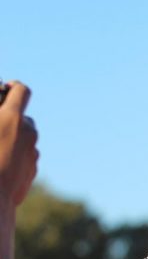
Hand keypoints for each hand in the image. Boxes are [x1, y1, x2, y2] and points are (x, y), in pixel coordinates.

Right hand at [0, 81, 37, 208]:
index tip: (4, 90)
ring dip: (13, 137)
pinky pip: (25, 156)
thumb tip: (2, 113)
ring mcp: (32, 153)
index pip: (22, 90)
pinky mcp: (32, 171)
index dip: (13, 87)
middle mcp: (28, 133)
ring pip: (25, 138)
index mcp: (11, 118)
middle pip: (24, 117)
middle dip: (10, 118)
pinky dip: (15, 155)